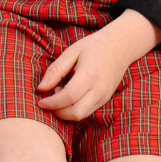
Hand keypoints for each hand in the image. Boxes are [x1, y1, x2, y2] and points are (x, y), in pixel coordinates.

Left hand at [37, 11, 160, 120]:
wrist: (120, 46)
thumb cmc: (93, 46)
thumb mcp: (71, 52)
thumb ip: (56, 70)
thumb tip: (41, 88)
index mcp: (89, 75)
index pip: (68, 97)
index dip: (52, 103)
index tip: (40, 102)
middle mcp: (99, 90)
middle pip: (76, 113)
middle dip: (57, 112)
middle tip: (47, 100)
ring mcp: (104, 96)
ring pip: (82, 115)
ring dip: (65, 112)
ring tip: (58, 93)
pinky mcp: (105, 99)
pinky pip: (87, 111)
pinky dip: (74, 109)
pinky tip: (69, 95)